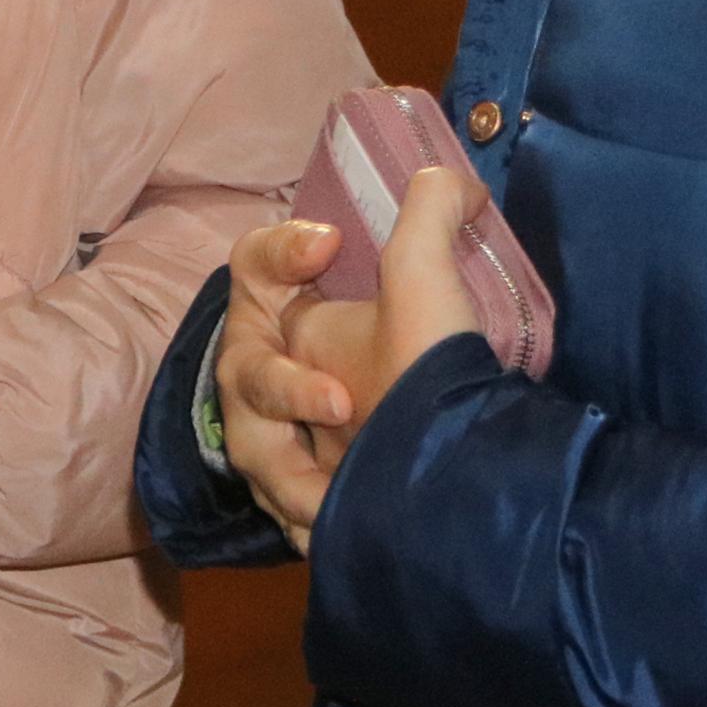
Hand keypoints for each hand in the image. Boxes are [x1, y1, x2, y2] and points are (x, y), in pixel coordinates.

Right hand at [217, 170, 488, 549]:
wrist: (461, 471)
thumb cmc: (432, 366)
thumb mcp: (429, 286)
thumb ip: (435, 217)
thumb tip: (458, 177)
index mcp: (290, 315)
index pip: (254, 265)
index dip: (277, 250)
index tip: (329, 244)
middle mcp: (274, 375)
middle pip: (246, 373)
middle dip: (287, 386)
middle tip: (343, 400)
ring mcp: (281, 439)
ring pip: (255, 450)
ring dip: (291, 471)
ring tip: (332, 496)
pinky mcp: (295, 498)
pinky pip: (282, 509)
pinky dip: (306, 519)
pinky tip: (334, 529)